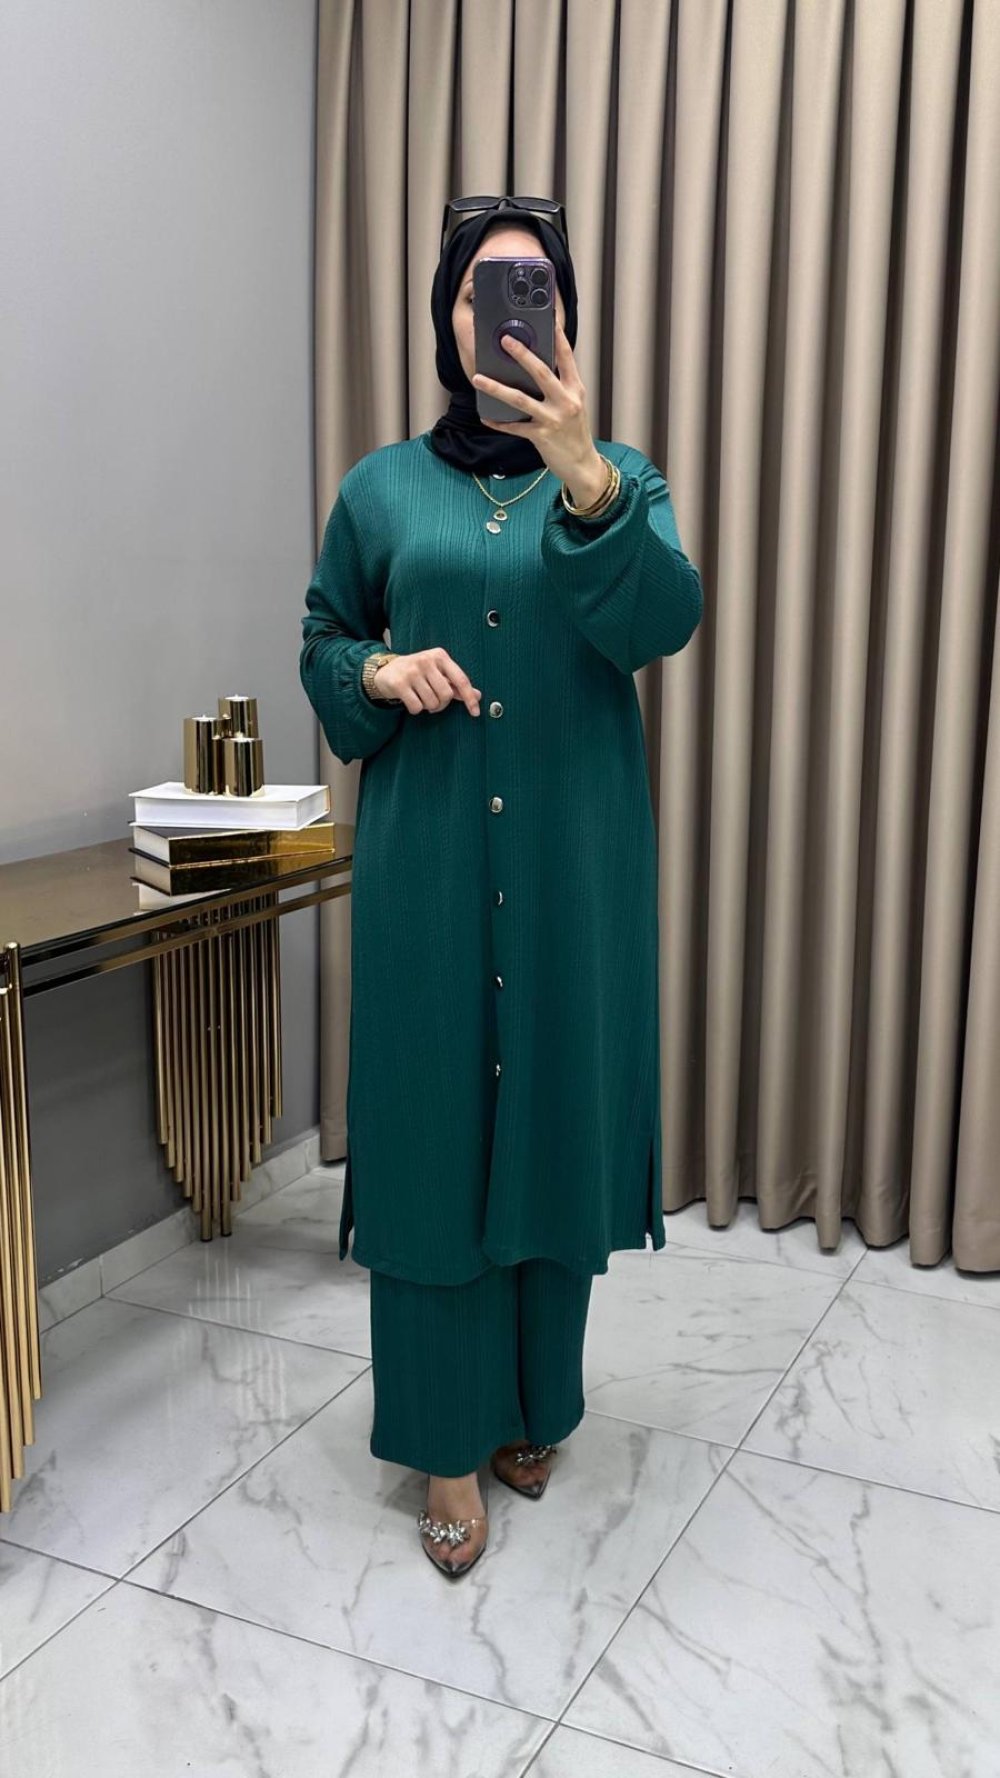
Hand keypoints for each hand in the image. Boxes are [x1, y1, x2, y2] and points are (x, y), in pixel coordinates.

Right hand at [371, 647, 480, 715]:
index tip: (476, 713)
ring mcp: (412, 671)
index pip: (461, 680)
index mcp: (440, 656)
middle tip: (434, 702)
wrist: (386, 670)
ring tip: (421, 699)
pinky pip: (416, 707)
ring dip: (427, 707)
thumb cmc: (417, 673)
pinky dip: (415, 709)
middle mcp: (426, 660)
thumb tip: (478, 695)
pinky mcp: (399, 683)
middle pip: (446, 695)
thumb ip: (457, 684)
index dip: (470, 698)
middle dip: (441, 704)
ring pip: (431, 703)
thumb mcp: (438, 673)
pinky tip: (410, 700)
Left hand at [471, 315, 603, 495]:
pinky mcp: (541, 436)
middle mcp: (566, 401)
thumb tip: (535, 369)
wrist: (582, 464)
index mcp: (575, 389)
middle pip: (541, 372)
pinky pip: (515, 427)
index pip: (566, 357)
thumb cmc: (575, 432)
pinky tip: (486, 417)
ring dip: (496, 388)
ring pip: (520, 399)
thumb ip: (559, 387)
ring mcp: (553, 419)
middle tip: (505, 340)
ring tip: (478, 378)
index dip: (557, 336)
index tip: (548, 318)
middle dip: (522, 354)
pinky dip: (499, 422)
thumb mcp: (573, 405)